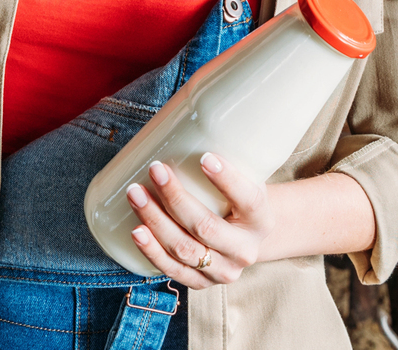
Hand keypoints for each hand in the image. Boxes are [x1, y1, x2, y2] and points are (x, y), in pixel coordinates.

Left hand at [125, 154, 271, 288]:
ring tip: (136, 195)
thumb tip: (186, 114)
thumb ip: (225, 158)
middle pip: (206, 226)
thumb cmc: (237, 199)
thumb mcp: (245, 179)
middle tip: (155, 169)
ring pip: (185, 249)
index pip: (248, 199)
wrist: (247, 237)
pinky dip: (152, 251)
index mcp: (262, 219)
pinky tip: (137, 231)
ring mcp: (223, 271)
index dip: (227, 180)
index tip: (205, 156)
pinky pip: (173, 270)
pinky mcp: (202, 284)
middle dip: (175, 197)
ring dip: (155, 220)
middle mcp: (246, 249)